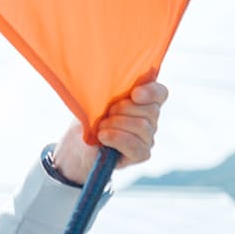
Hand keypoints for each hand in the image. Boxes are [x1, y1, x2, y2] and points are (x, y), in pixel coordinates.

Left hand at [51, 80, 168, 182]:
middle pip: (151, 110)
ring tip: (100, 127)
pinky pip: (136, 146)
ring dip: (116, 124)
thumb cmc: (87, 121)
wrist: (74, 148)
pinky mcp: (141, 154)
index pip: (160, 93)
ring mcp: (147, 138)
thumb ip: (110, 91)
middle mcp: (149, 119)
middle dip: (123, 109)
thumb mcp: (95, 101)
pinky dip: (117, 138)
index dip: (151, 92)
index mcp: (142, 101)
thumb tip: (113, 78)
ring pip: (143, 126)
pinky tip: (102, 137)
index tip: (134, 94)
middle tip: (106, 114)